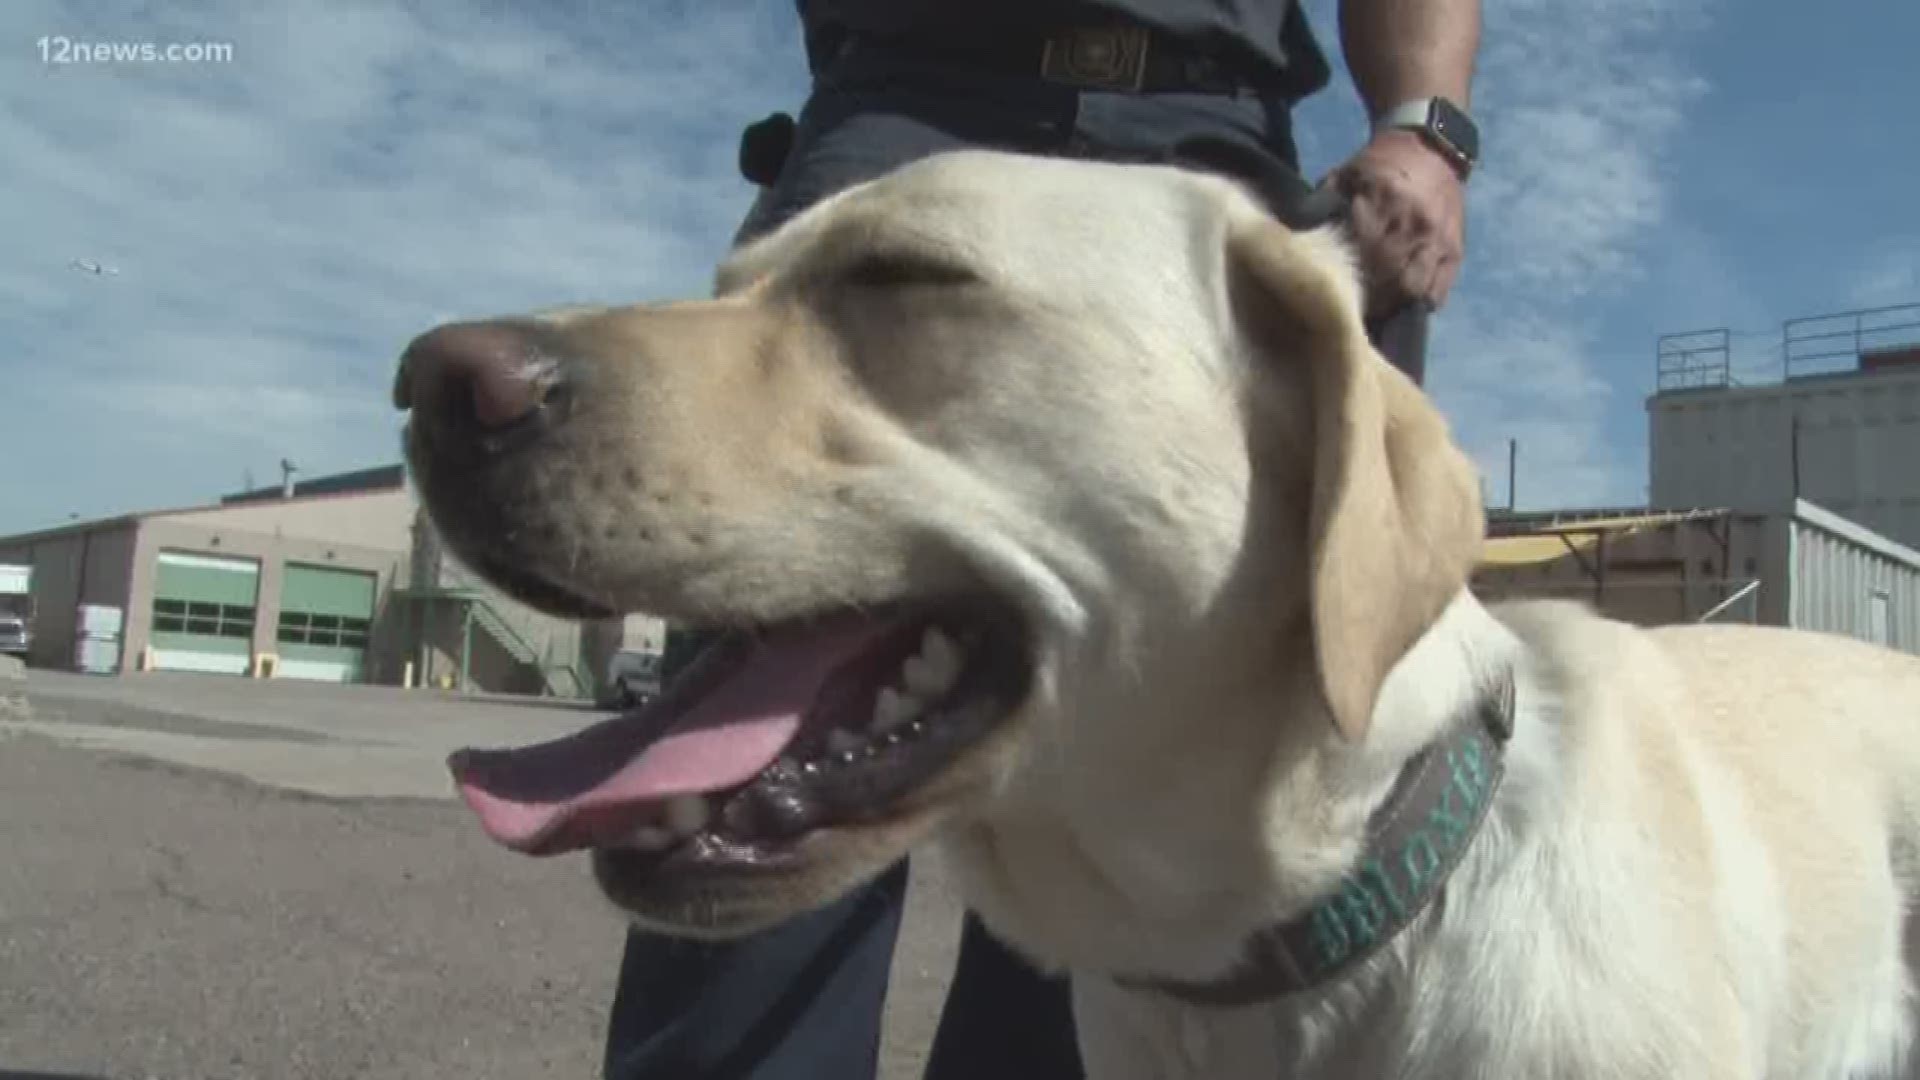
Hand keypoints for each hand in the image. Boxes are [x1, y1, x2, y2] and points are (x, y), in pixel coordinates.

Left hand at [1329, 128, 1467, 315]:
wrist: (1430, 148)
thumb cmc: (1379, 166)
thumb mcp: (1345, 175)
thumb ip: (1323, 208)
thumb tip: (1300, 242)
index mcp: (1383, 201)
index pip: (1361, 255)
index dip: (1346, 282)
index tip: (1331, 297)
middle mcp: (1414, 223)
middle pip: (1388, 278)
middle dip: (1368, 301)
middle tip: (1350, 313)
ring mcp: (1438, 240)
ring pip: (1414, 290)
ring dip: (1391, 306)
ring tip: (1374, 312)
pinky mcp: (1455, 251)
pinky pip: (1438, 291)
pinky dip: (1419, 305)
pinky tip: (1401, 307)